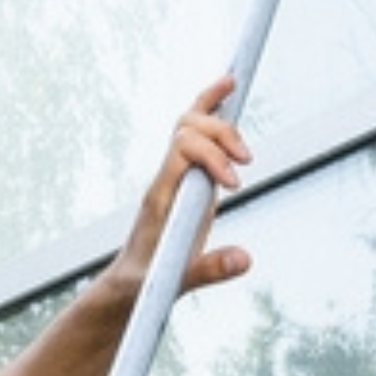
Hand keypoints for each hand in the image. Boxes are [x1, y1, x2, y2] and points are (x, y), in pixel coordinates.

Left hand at [107, 77, 252, 304]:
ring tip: (237, 97)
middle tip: (247, 160)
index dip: (211, 155)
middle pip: (186, 128)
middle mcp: (167, 178)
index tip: (236, 184)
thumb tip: (246, 258)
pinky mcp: (189, 181)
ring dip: (215, 113)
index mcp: (160, 195)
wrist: (128, 286)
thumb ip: (209, 270)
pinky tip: (227, 89)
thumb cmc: (145, 283)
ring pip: (189, 124)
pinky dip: (211, 110)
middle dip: (220, 133)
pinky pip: (197, 136)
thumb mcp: (174, 282)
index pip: (181, 150)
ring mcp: (177, 176)